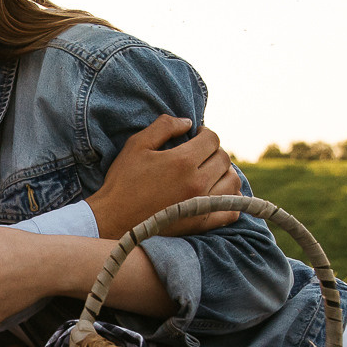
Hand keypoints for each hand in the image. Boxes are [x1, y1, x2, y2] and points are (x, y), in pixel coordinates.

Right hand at [87, 116, 240, 237]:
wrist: (113, 219)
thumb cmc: (123, 180)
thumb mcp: (137, 145)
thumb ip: (164, 126)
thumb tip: (188, 122)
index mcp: (183, 161)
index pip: (212, 139)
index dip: (205, 134)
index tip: (196, 136)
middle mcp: (197, 182)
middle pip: (224, 159)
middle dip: (213, 152)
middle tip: (199, 154)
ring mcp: (201, 205)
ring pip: (232, 182)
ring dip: (225, 173)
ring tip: (209, 172)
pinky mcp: (201, 223)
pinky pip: (230, 210)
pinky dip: (230, 200)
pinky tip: (217, 194)